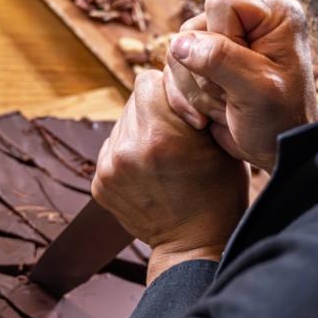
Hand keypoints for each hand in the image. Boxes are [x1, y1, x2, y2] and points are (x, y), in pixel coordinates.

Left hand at [93, 70, 249, 283]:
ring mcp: (109, 169)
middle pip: (133, 100)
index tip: (182, 105)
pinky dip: (128, 152)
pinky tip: (149, 170)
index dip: (168, 89)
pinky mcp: (99, 183)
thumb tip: (172, 72)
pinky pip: (113, 147)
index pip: (148, 80)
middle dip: (154, 109)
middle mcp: (128, 149)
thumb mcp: (218, 141)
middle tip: (175, 132)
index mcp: (160, 135)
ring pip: (122, 123)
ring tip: (163, 155)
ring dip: (140, 130)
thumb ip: (191, 104)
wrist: (195, 245)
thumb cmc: (218, 191)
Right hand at [165, 0, 317, 172]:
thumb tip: (179, 43)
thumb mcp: (257, 91)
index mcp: (273, 15)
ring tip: (223, 108)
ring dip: (194, 89)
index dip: (219, 40)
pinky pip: (173, 71)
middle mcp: (249, 23)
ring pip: (178, 51)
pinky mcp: (207, 65)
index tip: (242, 74)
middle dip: (204, 72)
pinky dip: (184, 98)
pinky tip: (208, 116)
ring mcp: (225, 44)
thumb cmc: (280, 122)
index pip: (220, 4)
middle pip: (193, 29)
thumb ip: (221, 59)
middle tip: (231, 98)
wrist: (277, 152)